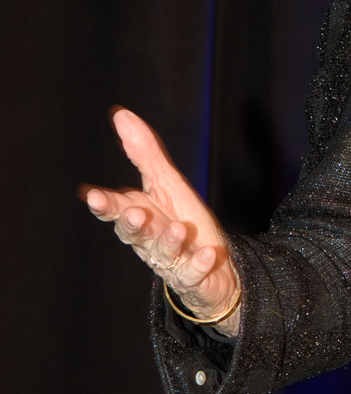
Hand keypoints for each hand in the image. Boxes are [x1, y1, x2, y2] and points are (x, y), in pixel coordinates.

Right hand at [81, 108, 240, 332]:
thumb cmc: (182, 220)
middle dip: (132, 224)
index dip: (105, 205)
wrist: (215, 264)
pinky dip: (200, 264)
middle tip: (134, 213)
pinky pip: (194, 274)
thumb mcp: (166, 183)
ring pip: (164, 253)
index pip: (116, 210)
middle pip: (135, 234)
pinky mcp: (194, 278)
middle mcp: (150, 241)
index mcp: (139, 216)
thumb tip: (120, 115)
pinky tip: (209, 253)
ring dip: (170, 241)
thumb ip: (144, 153)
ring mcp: (172, 261)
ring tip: (179, 228)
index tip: (93, 196)